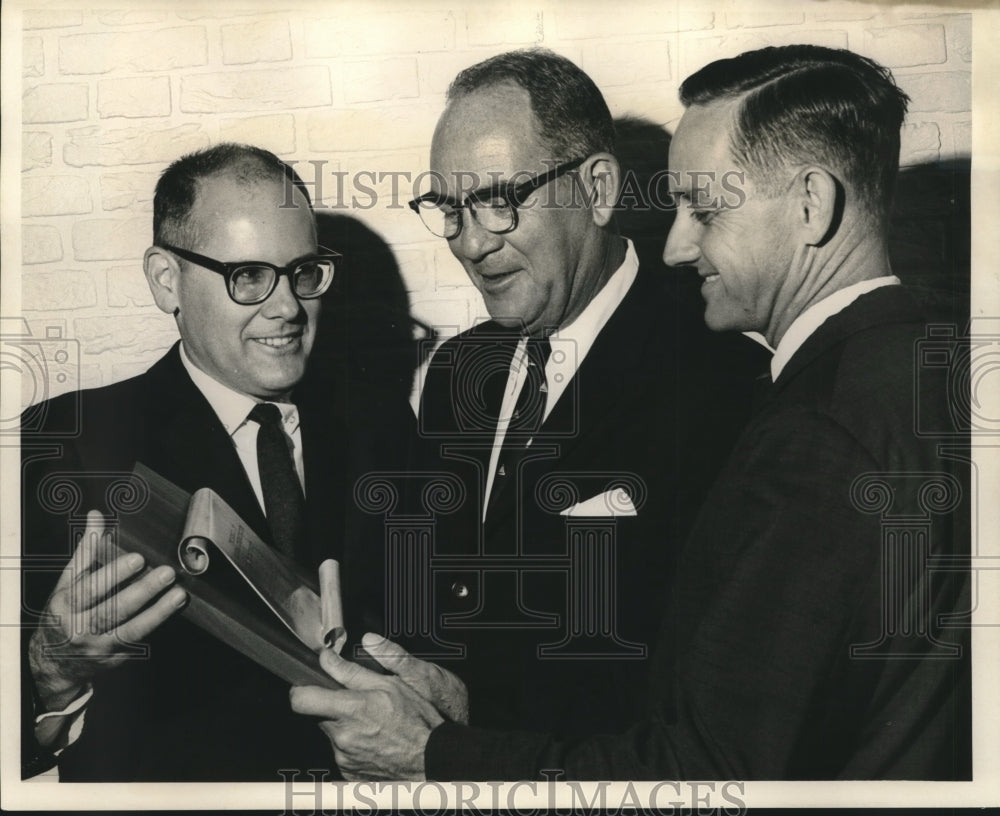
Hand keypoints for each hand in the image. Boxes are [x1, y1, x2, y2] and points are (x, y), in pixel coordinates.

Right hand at [29, 510, 186, 714]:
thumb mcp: (67, 582)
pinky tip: (174, 607)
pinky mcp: (116, 657)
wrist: (54, 661)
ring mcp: (98, 646)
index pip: (88, 588)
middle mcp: (79, 627)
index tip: (138, 558)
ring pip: (130, 629)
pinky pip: (140, 640)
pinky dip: (158, 623)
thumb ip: (85, 550)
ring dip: (158, 611)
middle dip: (141, 591)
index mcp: (64, 604)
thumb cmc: (65, 612)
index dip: (113, 573)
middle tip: (166, 572)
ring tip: (178, 593)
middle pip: (111, 610)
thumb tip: (95, 516)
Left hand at [290, 635, 464, 780]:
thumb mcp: (389, 684)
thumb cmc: (416, 721)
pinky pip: (344, 751)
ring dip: (347, 727)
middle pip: (319, 716)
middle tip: (360, 704)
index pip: (301, 701)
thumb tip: (327, 658)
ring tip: (374, 724)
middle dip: (334, 708)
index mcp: (350, 711)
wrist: (431, 758)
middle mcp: (342, 737)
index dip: (301, 691)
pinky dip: (355, 744)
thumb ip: (350, 671)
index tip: (309, 687)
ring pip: (334, 734)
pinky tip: (376, 740)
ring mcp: (345, 757)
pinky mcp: (349, 771)